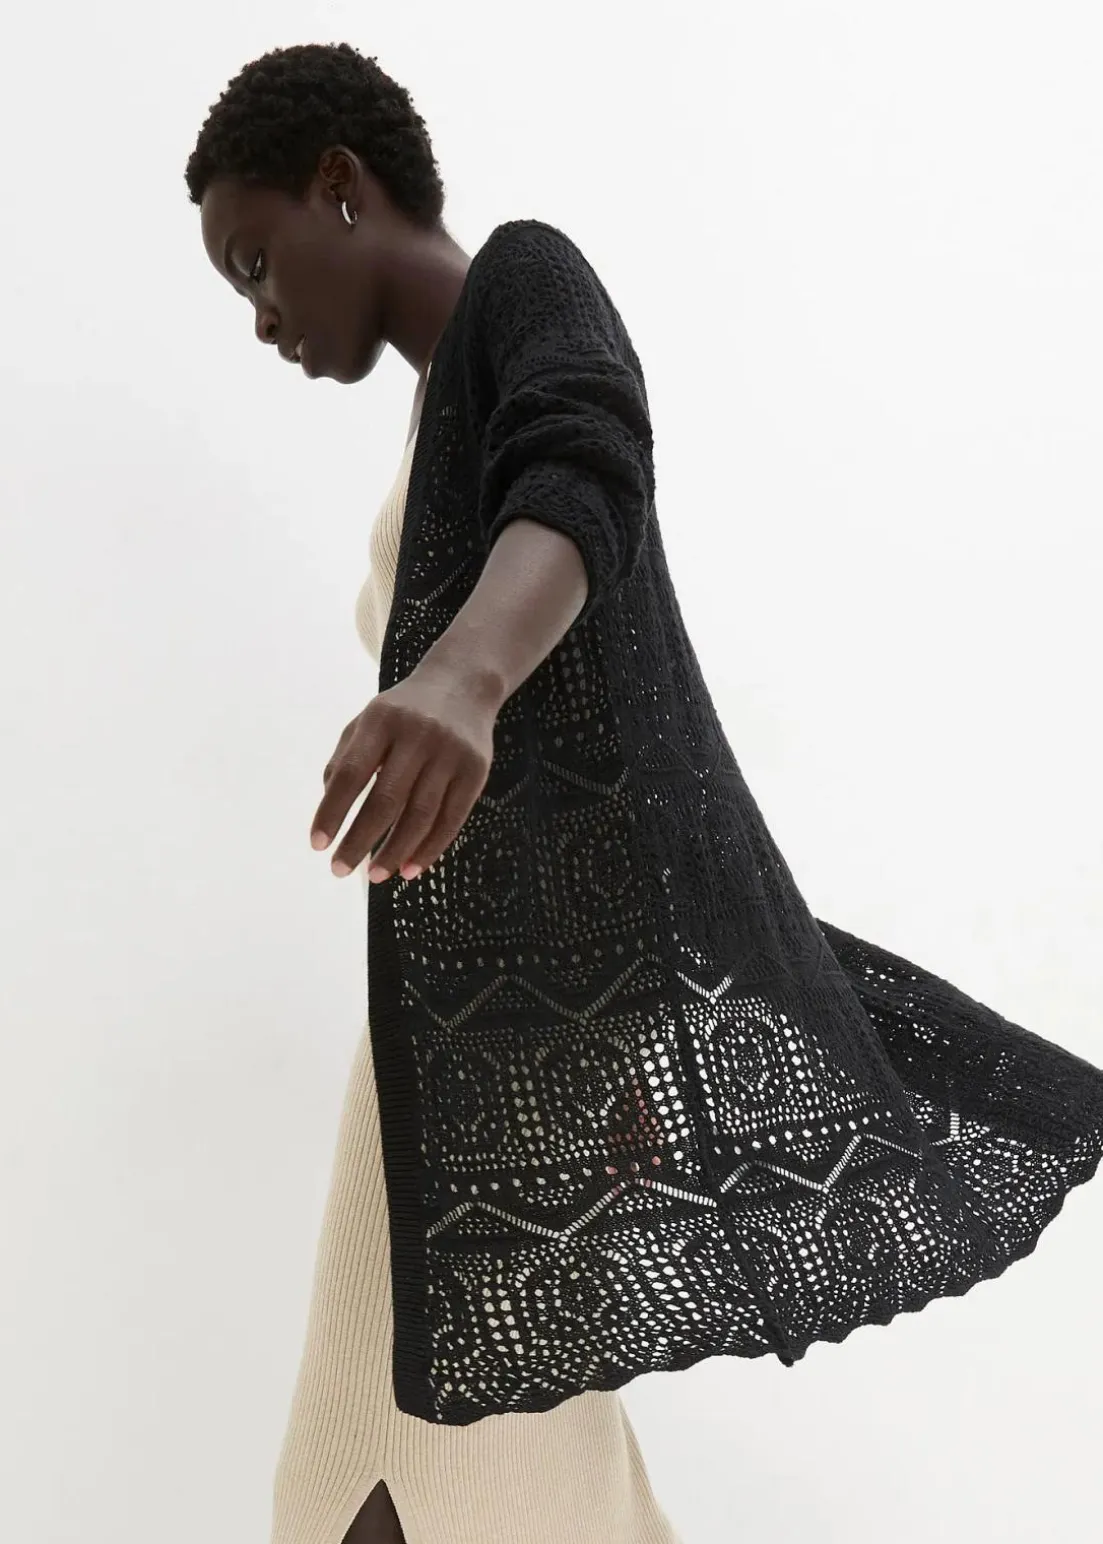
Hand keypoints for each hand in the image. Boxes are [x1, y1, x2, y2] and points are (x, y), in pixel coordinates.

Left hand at [310, 661, 498, 882]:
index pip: (351, 773)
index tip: (317, 844)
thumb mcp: (367, 722)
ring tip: (374, 876)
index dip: (332, 811)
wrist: (463, 685)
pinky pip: (452, 819)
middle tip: (339, 870)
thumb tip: (330, 812)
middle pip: (386, 800)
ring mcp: (450, 753)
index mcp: (381, 720)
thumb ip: (344, 761)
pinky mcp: (476, 771)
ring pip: (420, 815)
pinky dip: (429, 849)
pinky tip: (409, 869)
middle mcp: (417, 735)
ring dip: (394, 851)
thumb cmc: (402, 713)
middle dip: (359, 840)